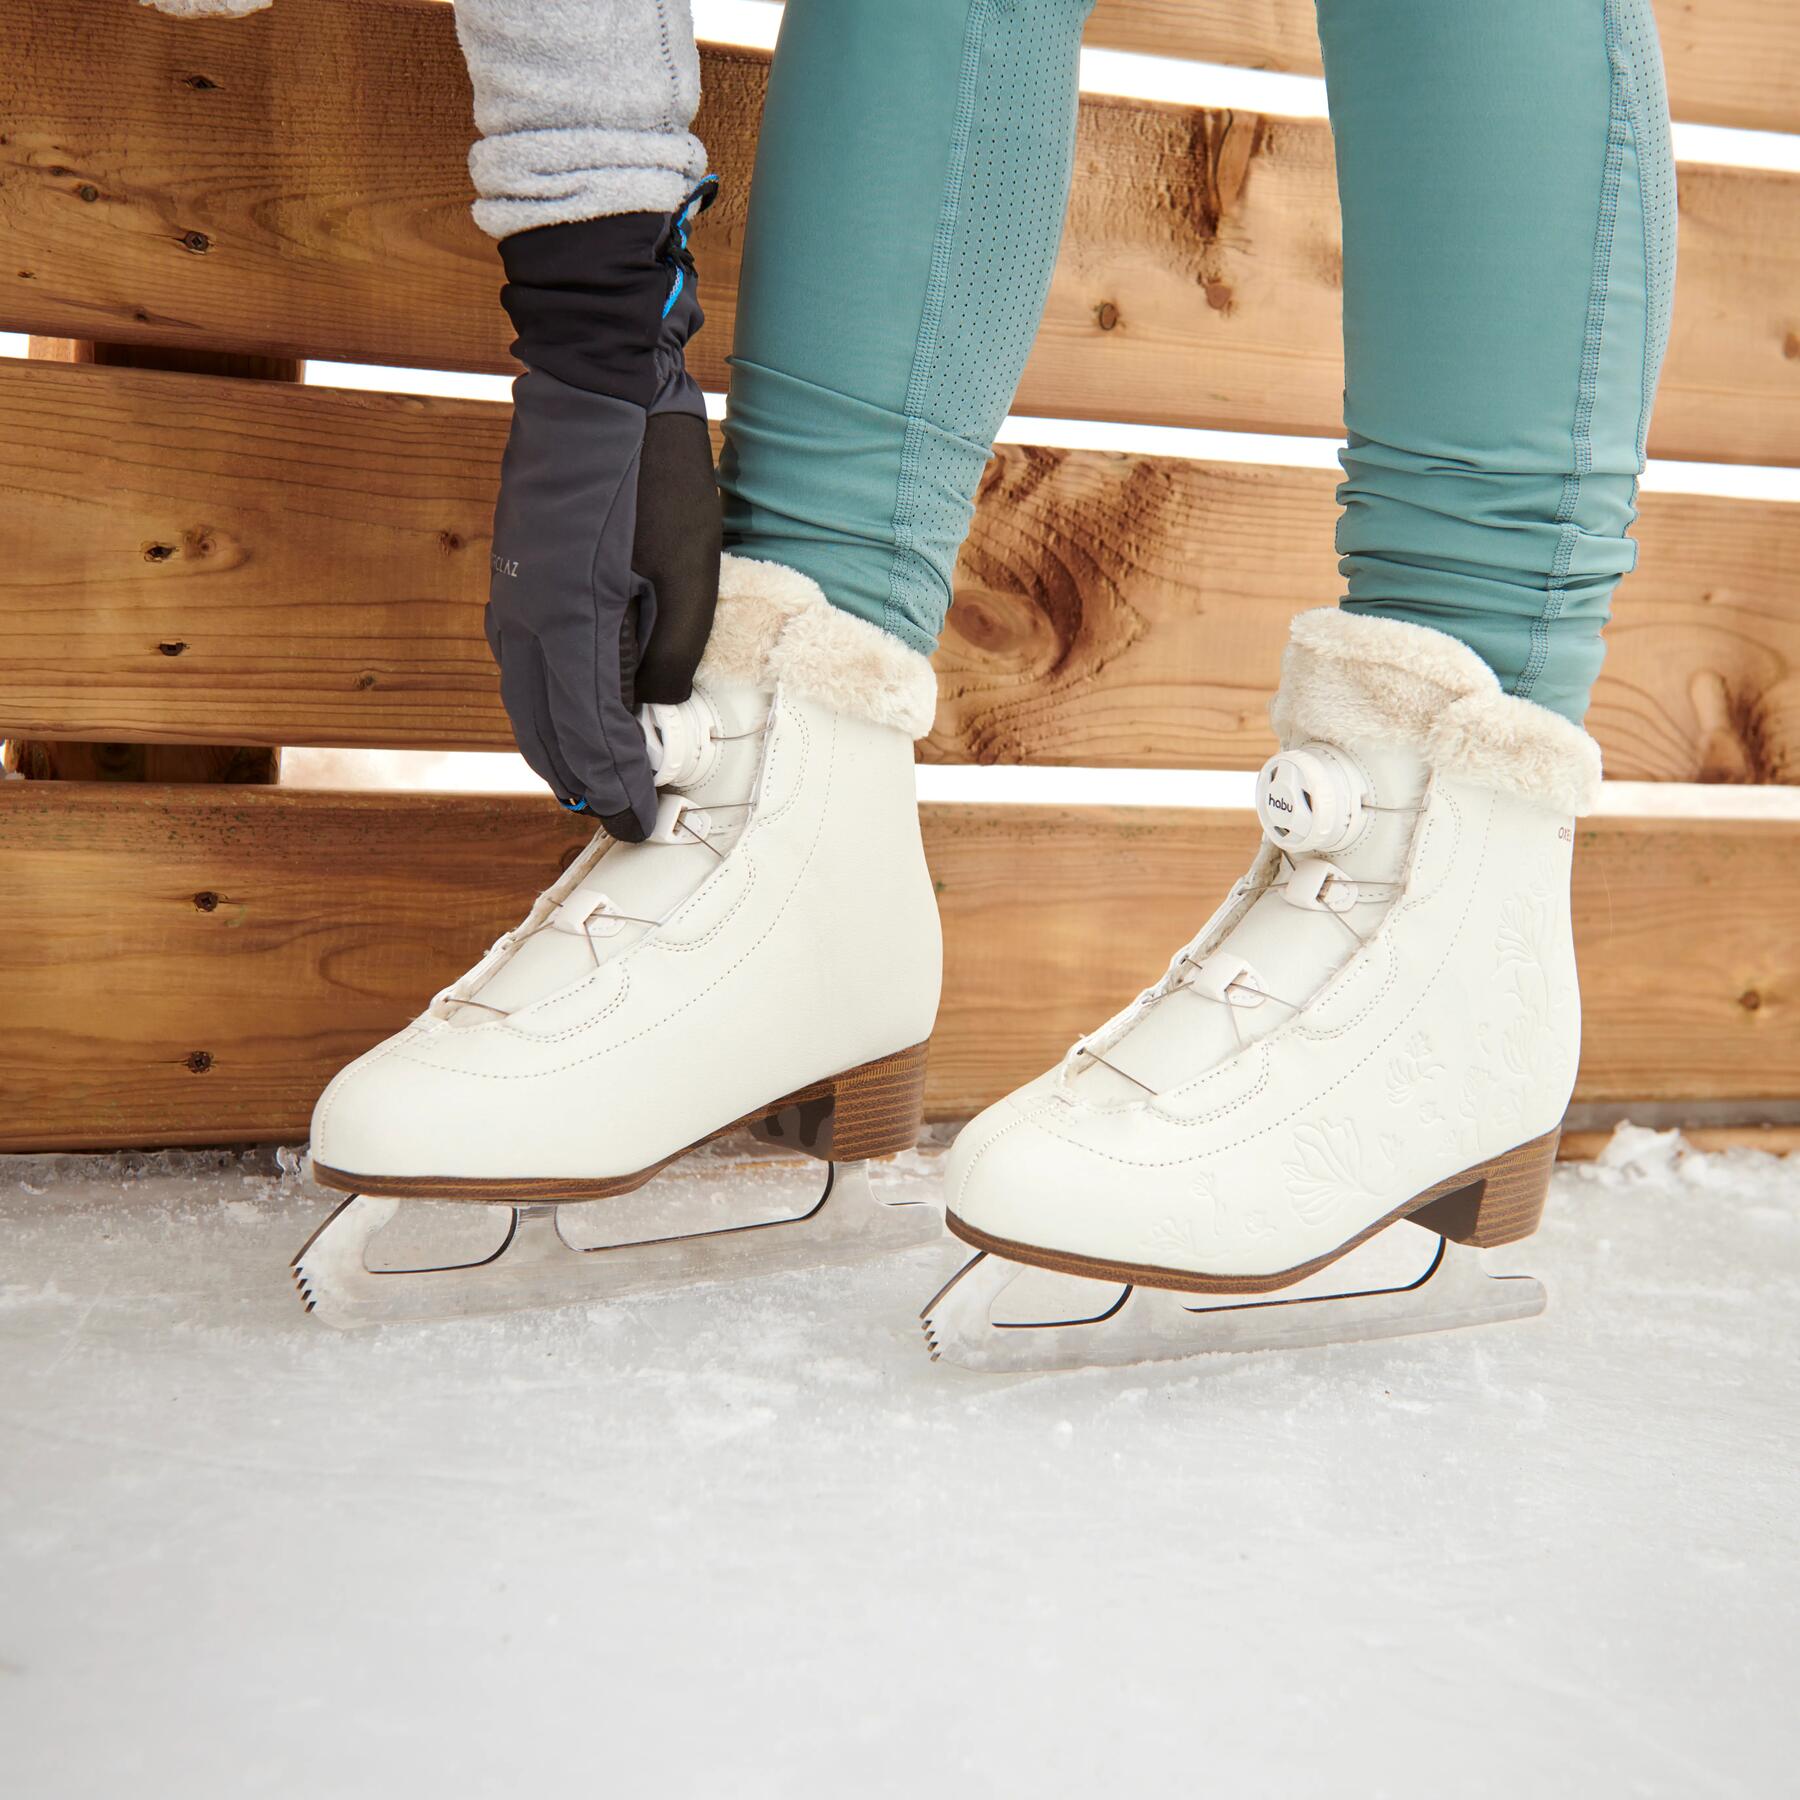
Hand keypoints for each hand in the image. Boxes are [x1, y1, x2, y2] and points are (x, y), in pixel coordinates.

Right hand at [486, 180, 720, 840]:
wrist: (601, 380)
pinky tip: (585, 717)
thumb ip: (664, 659)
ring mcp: (511, 601)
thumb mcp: (686, 576)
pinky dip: (551, 707)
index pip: (588, 741)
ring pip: (529, 705)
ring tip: (609, 780)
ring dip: (565, 749)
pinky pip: (527, 668)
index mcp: (568, 627)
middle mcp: (524, 624)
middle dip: (585, 783)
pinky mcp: (515, 581)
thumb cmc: (658, 474)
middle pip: (546, 736)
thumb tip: (649, 722)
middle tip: (626, 816)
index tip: (641, 824)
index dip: (616, 789)